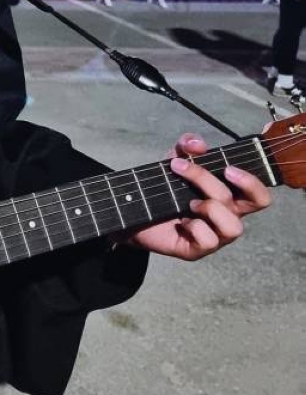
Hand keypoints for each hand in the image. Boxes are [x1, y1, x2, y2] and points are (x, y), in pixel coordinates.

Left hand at [122, 133, 271, 260]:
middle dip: (211, 182)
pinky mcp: (197, 250)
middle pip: (243, 204)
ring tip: (189, 203)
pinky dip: (195, 227)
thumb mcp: (175, 159)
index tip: (228, 168)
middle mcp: (227, 218)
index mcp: (230, 198)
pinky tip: (181, 221)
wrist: (135, 210)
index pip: (259, 196)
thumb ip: (187, 146)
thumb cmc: (165, 187)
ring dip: (210, 208)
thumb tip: (198, 144)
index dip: (252, 183)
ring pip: (233, 226)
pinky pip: (209, 241)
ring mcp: (215, 236)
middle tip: (185, 170)